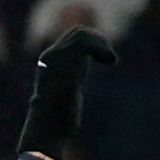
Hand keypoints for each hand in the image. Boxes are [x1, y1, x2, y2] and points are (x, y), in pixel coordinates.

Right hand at [15, 29, 115, 159]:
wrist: (48, 127)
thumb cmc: (57, 123)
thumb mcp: (65, 99)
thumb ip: (70, 86)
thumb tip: (73, 96)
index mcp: (50, 63)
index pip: (71, 40)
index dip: (92, 43)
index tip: (106, 58)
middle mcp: (50, 56)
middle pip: (77, 32)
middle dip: (98, 40)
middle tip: (110, 57)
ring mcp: (55, 56)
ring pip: (81, 33)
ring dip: (101, 43)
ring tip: (111, 59)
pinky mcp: (63, 60)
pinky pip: (84, 42)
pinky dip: (101, 48)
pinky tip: (111, 60)